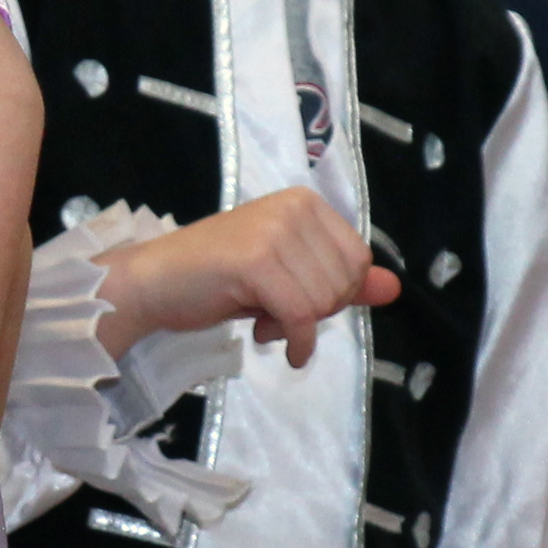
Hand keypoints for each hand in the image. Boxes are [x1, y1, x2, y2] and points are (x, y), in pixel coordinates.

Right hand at [96, 187, 397, 367]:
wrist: (153, 282)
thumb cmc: (217, 278)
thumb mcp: (287, 275)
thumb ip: (340, 279)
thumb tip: (393, 290)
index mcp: (305, 203)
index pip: (359, 260)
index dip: (335, 294)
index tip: (298, 302)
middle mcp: (294, 208)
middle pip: (345, 282)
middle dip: (316, 313)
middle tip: (275, 315)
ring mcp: (274, 231)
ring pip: (323, 302)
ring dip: (297, 327)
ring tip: (262, 320)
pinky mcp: (255, 262)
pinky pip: (300, 316)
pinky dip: (296, 343)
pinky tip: (272, 345)